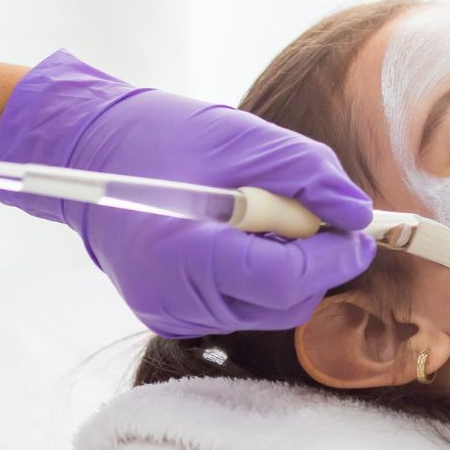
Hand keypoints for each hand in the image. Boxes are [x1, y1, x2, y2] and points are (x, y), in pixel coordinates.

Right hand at [0, 51, 376, 335]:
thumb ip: (308, 174)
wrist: (88, 152)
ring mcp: (170, 313)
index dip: (335, 258)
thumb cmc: (163, 136)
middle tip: (313, 211)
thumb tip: (358, 213)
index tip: (361, 230)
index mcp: (186, 255)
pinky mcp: (172, 313)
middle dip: (316, 262)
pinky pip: (240, 304)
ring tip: (264, 214)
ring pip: (268, 308)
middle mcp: (175, 299)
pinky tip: (239, 235)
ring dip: (288, 266)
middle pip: (284, 303)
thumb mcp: (244, 138)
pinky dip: (258, 273)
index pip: (286, 281)